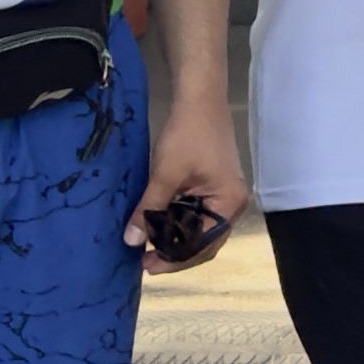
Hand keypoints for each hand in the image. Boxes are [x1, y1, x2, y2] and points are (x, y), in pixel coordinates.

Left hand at [132, 96, 249, 257]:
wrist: (199, 98)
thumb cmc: (187, 134)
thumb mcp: (165, 174)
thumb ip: (150, 209)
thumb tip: (132, 242)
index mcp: (228, 204)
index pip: (202, 245)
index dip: (174, 259)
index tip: (146, 266)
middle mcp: (231, 205)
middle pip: (204, 242)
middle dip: (175, 253)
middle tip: (144, 262)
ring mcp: (223, 196)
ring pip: (199, 229)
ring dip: (175, 239)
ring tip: (147, 247)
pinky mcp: (213, 187)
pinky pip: (196, 215)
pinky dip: (177, 222)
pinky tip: (158, 225)